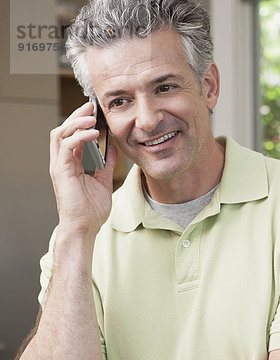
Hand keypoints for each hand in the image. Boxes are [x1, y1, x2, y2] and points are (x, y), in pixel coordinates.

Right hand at [49, 102, 116, 234]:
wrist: (85, 227)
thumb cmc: (91, 210)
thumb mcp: (104, 181)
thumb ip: (107, 165)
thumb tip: (114, 149)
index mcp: (71, 164)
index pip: (72, 136)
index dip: (82, 122)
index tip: (96, 113)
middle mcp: (62, 162)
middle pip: (63, 130)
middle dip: (76, 116)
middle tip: (91, 107)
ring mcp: (60, 166)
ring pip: (60, 134)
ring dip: (75, 122)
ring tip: (91, 116)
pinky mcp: (61, 171)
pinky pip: (66, 147)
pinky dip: (79, 137)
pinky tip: (94, 134)